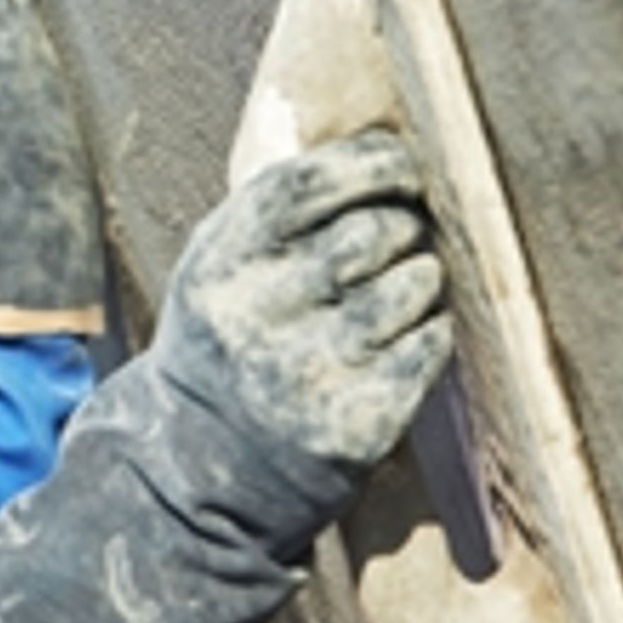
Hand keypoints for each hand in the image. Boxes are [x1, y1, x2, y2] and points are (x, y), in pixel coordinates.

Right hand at [0, 129, 450, 622]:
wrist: (191, 480)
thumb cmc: (222, 352)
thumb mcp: (214, 272)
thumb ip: (270, 209)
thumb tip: (370, 142)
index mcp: (218, 263)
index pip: (311, 183)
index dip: (374, 163)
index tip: (402, 167)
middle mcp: (256, 316)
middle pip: (374, 232)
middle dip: (406, 225)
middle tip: (406, 236)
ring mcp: (306, 375)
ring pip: (412, 286)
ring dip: (424, 279)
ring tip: (404, 291)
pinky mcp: (353, 427)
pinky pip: (428, 349)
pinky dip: (430, 335)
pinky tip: (404, 341)